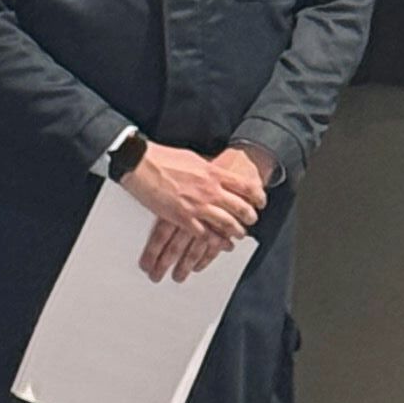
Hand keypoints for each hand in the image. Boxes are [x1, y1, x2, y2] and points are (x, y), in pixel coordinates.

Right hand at [121, 142, 255, 282]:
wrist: (141, 164)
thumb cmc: (164, 158)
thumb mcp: (194, 158)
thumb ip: (208, 169)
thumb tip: (216, 172)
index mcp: (213, 173)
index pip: (245, 186)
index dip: (257, 196)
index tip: (261, 201)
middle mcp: (209, 190)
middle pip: (239, 208)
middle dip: (249, 217)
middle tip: (252, 220)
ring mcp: (197, 206)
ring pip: (226, 224)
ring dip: (235, 232)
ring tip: (239, 235)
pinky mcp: (182, 218)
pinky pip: (204, 235)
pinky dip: (214, 241)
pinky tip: (218, 244)